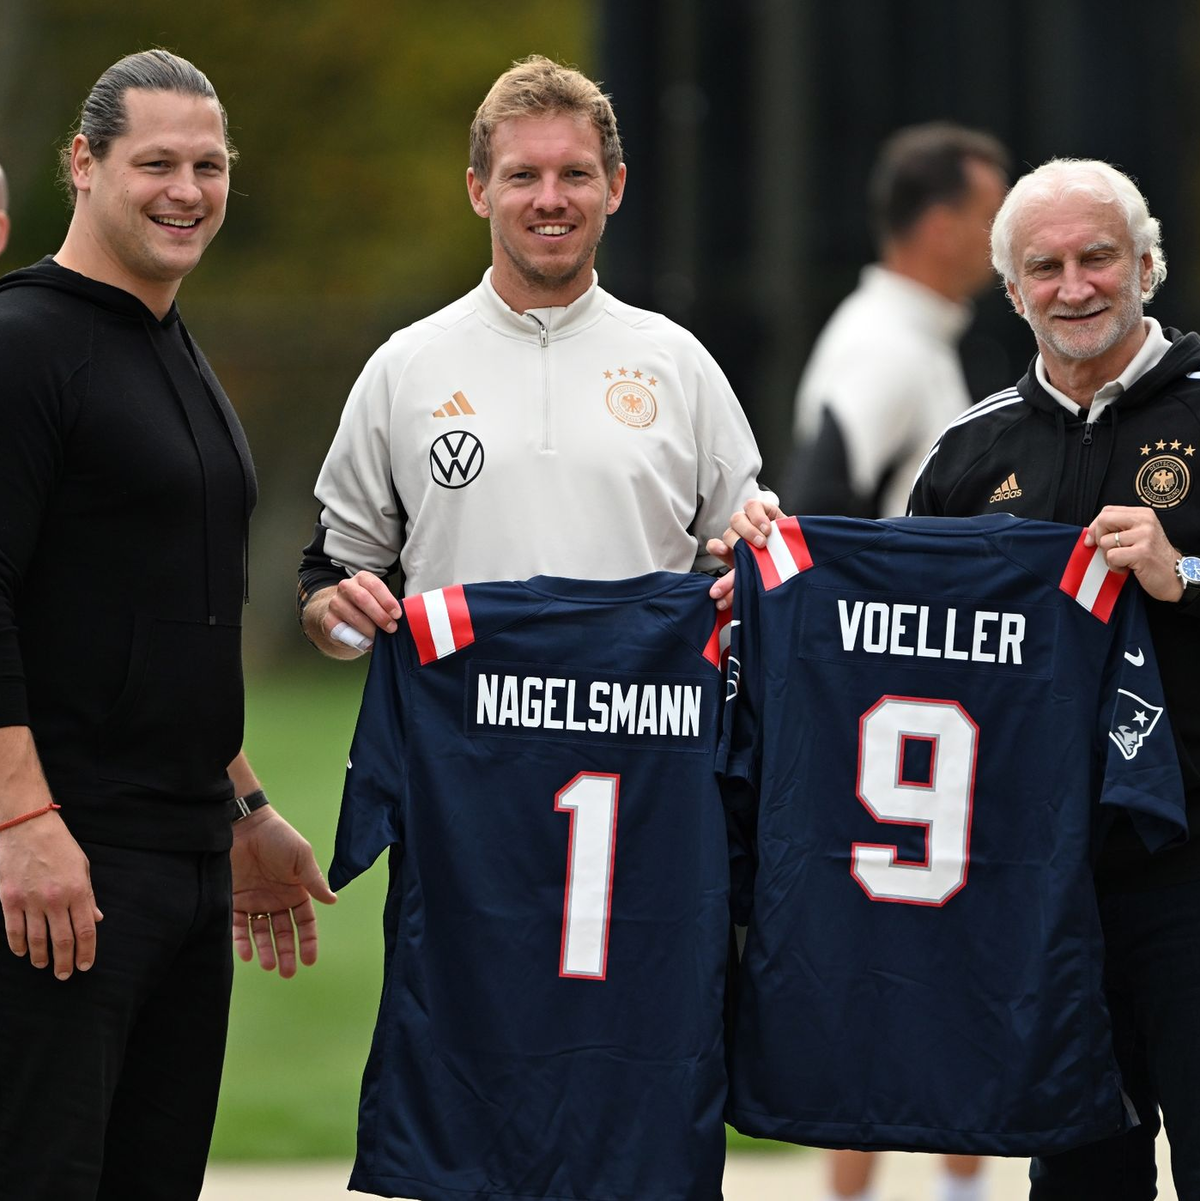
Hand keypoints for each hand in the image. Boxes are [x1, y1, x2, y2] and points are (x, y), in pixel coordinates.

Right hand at [0, 811, 101, 979]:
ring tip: (45, 966)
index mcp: (78, 891)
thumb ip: (89, 896)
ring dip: (42, 957)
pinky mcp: (9, 899)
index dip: (86, 951)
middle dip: (65, 962)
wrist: (27, 827)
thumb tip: (97, 919)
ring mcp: (31, 900)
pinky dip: (18, 945)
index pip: (86, 930)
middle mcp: (55, 899)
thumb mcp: (82, 867)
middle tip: (64, 975)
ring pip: (37, 939)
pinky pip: (14, 930)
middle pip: (63, 940)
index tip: (85, 965)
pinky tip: (23, 953)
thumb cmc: (59, 846)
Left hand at [231, 809, 336, 977]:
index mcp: (295, 891)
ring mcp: (254, 901)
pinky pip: (237, 925)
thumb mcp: (301, 857)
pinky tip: (246, 954)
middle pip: (282, 932)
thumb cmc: (278, 837)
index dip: (308, 941)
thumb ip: (314, 880)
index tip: (309, 960)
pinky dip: (241, 941)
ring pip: (260, 933)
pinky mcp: (233, 899)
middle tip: (287, 972)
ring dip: (265, 951)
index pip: (304, 922)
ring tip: (269, 965)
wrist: (245, 824)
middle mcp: (275, 900)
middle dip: (286, 952)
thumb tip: (333, 901)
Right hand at [305, 574, 402, 657]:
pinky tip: (369, 644)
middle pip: (362, 599)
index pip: (374, 585)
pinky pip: (345, 630)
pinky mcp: (329, 619)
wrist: (342, 617)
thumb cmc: (368, 609)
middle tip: (392, 628)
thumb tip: (408, 616)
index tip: (397, 615)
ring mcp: (335, 602)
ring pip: (354, 616)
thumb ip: (389, 606)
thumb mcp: (378, 601)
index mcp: (362, 578)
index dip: (387, 600)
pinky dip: (359, 639)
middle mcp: (346, 587)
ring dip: (371, 629)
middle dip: (380, 615)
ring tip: (382, 638)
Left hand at [707, 499, 785, 609]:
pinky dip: (757, 516)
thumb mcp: (757, 579)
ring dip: (747, 532)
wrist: (803, 553)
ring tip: (762, 543)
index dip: (716, 547)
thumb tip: (719, 603)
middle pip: (727, 535)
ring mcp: (750, 523)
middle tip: (751, 553)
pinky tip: (767, 527)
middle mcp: (739, 537)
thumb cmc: (779, 567)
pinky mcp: (763, 510)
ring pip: (736, 520)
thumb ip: (738, 587)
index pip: (716, 547)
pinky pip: (752, 506)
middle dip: (736, 544)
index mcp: (733, 552)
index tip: (721, 552)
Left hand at [1085, 505, 1182, 601]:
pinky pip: (1111, 556)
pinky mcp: (1142, 552)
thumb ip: (1117, 529)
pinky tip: (1127, 568)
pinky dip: (1114, 566)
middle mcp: (1145, 521)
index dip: (1095, 526)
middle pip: (1103, 520)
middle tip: (1110, 551)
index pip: (1107, 511)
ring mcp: (1144, 535)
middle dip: (1098, 538)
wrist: (1173, 576)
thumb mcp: (1137, 536)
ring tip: (1124, 561)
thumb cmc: (1150, 558)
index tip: (1092, 540)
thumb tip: (1087, 535)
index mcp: (1143, 514)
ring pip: (1105, 541)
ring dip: (1108, 557)